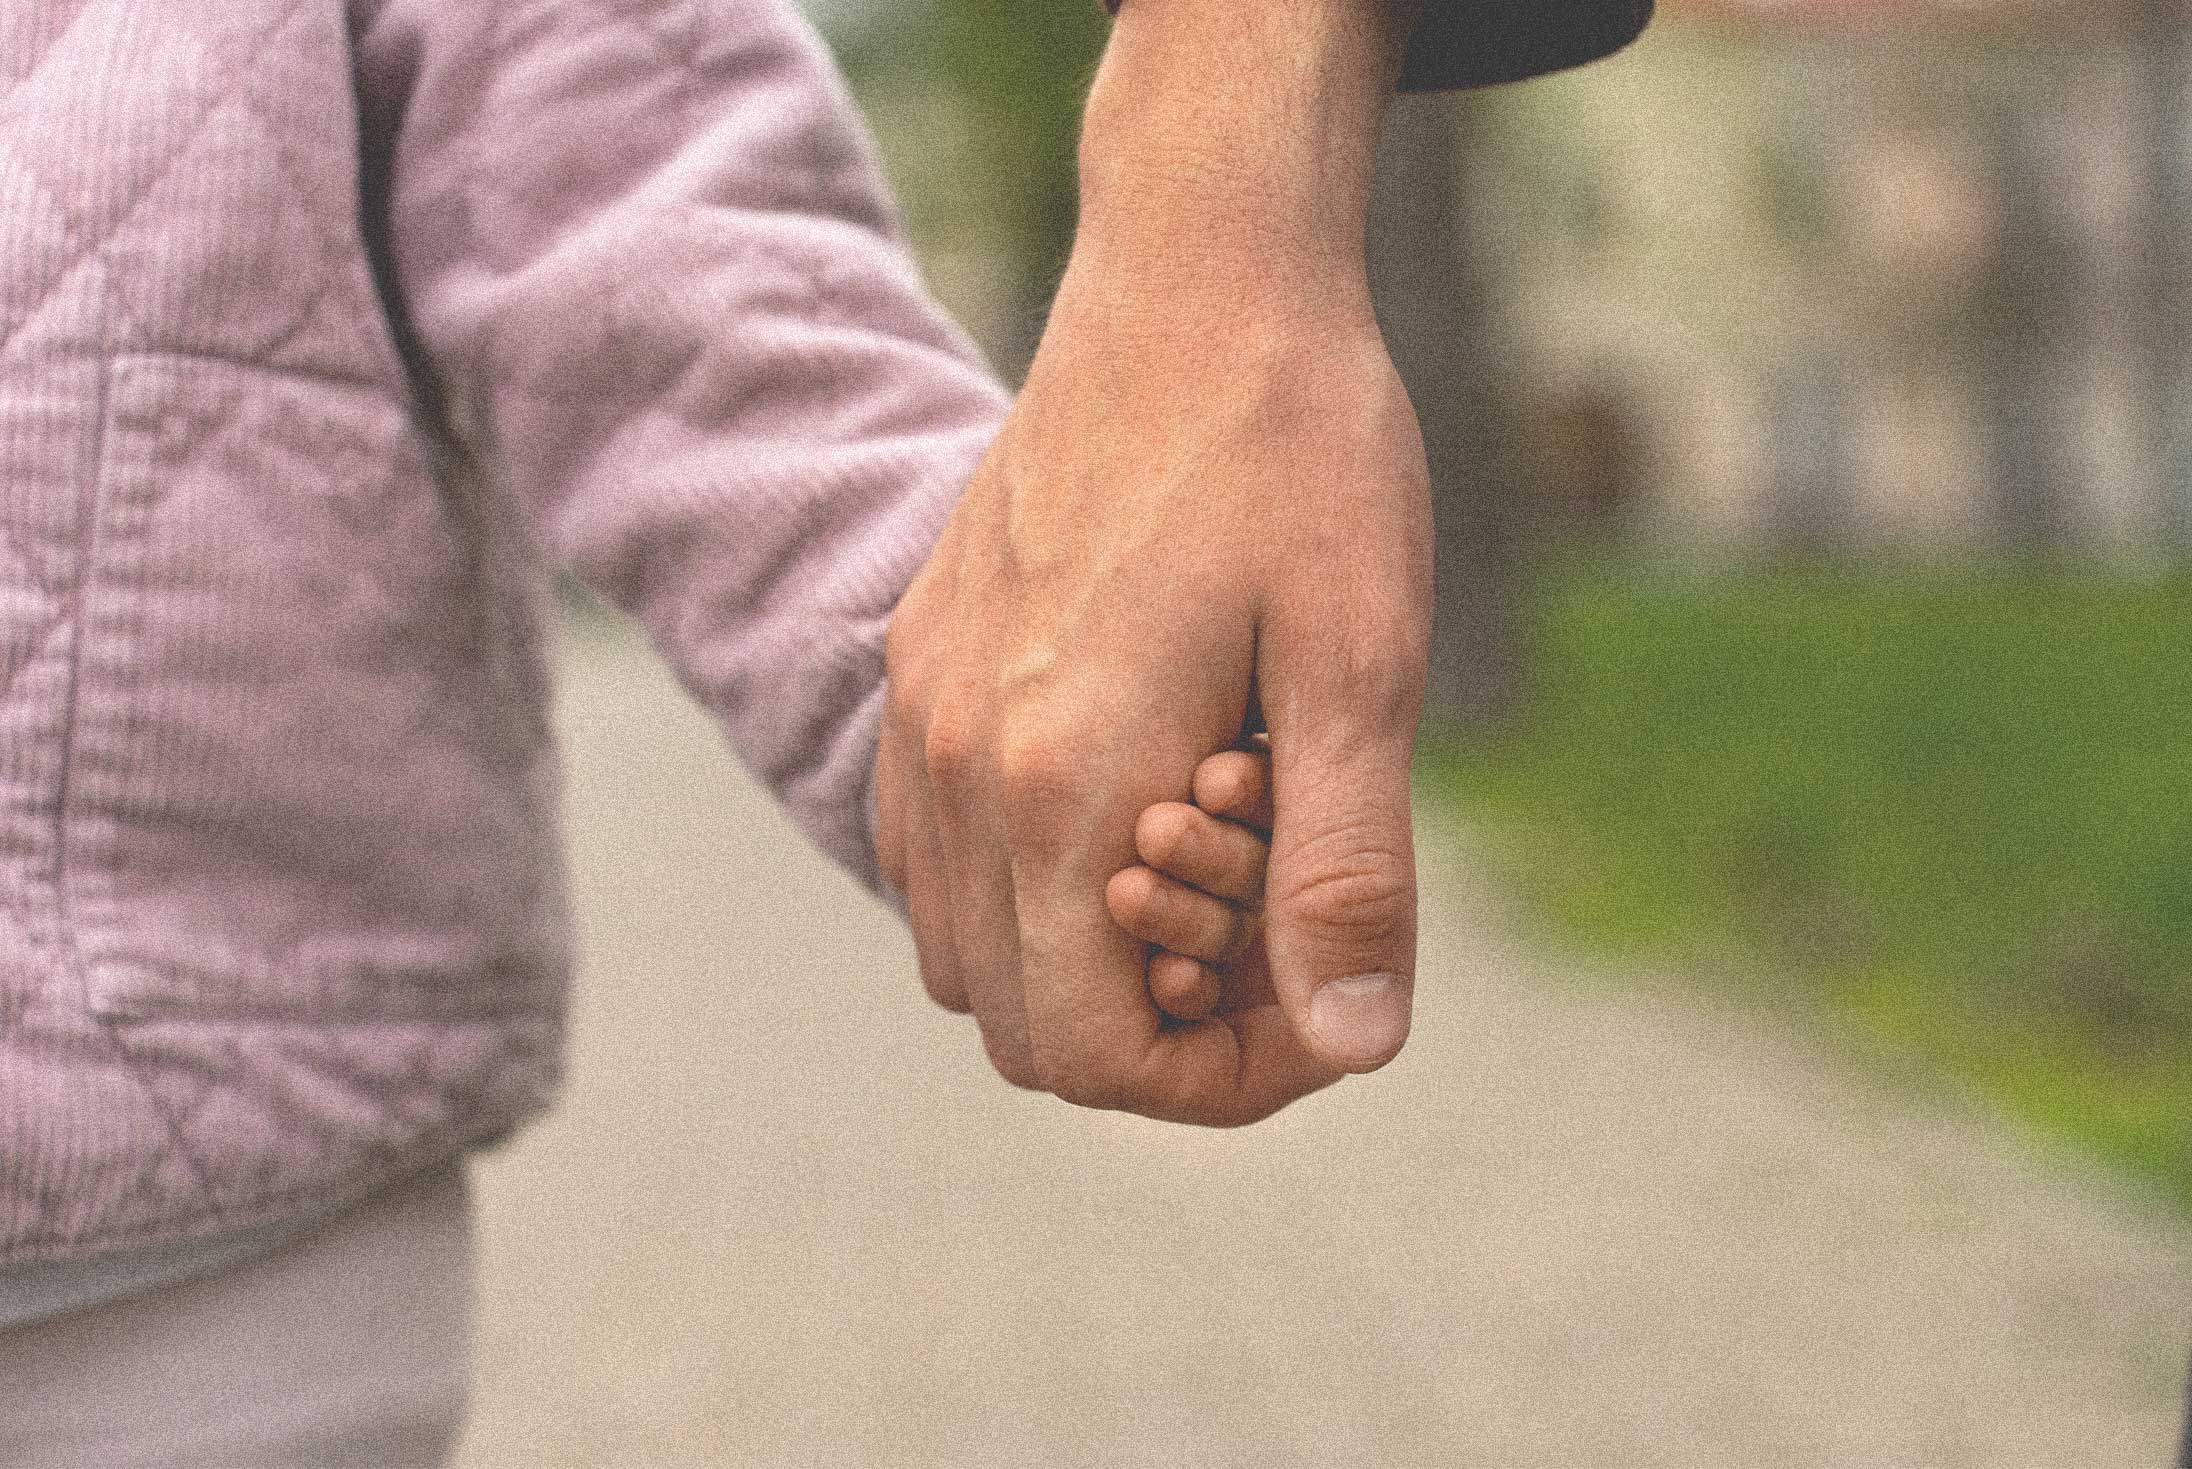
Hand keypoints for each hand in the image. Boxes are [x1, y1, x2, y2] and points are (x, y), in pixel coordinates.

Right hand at [873, 255, 1431, 1125]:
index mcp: (1058, 785)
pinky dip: (1021, 887)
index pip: (1094, 1055)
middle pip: (1021, 1027)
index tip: (1319, 1008)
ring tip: (1211, 864)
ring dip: (1085, 961)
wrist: (1192, 273)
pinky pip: (929, 851)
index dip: (1219, 1082)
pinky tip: (1127, 801)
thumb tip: (1355, 1046)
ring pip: (963, 947)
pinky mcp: (920, 662)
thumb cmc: (1298, 453)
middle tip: (1277, 934)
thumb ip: (1345, 869)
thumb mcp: (1359, 661)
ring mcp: (921, 712)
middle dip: (1158, 1031)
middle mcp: (958, 766)